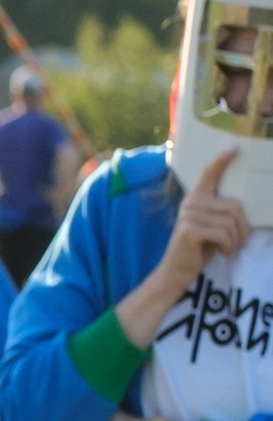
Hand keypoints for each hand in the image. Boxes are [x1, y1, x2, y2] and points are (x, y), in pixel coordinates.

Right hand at [117, 150, 245, 347]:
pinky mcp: (189, 230)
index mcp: (196, 198)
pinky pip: (223, 234)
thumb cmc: (199, 249)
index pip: (209, 173)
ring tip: (228, 248)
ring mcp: (189, 215)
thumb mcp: (211, 226)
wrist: (176, 271)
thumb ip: (220, 212)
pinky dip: (229, 246)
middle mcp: (191, 202)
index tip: (235, 148)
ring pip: (231, 223)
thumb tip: (241, 208)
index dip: (222, 160)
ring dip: (236, 240)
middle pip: (235, 206)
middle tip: (238, 242)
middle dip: (243, 228)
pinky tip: (222, 252)